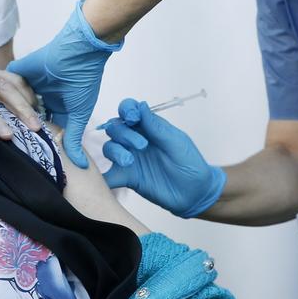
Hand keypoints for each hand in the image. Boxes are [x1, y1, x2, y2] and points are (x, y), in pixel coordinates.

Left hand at [7, 1, 122, 167]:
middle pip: (23, 116)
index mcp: (56, 105)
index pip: (42, 126)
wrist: (78, 52)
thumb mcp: (78, 115)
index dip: (34, 138)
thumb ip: (73, 139)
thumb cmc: (83, 83)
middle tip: (6, 144)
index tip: (26, 154)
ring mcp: (28, 83)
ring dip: (4, 112)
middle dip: (16, 127)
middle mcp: (41, 96)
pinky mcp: (17, 71)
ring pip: (10, 101)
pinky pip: (2, 84)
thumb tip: (80, 165)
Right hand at [101, 98, 225, 218]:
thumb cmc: (190, 163)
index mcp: (148, 126)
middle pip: (115, 127)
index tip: (132, 117)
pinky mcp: (127, 177)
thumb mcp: (176, 142)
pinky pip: (109, 175)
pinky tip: (104, 180)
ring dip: (116, 152)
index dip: (126, 110)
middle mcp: (135, 140)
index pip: (129, 110)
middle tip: (142, 146)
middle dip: (124, 134)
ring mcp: (129, 158)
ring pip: (109, 148)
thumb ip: (156, 126)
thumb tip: (141, 105)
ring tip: (129, 162)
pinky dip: (102, 177)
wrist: (195, 193)